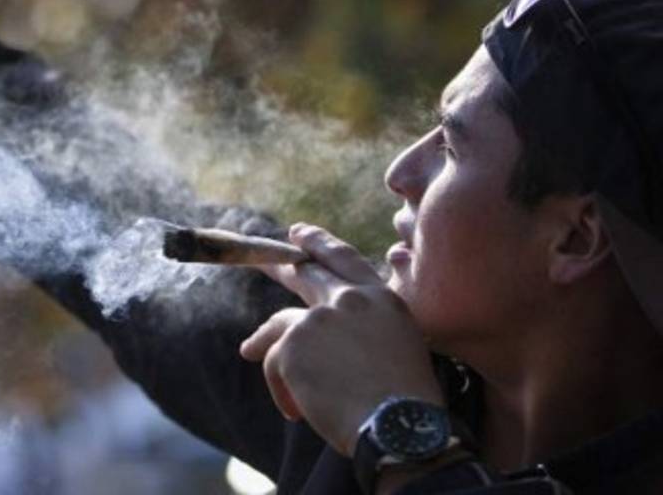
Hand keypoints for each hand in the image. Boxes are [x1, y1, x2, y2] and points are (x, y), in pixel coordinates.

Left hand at [239, 224, 442, 456]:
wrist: (399, 428)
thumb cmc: (406, 404)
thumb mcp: (400, 350)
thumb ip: (367, 330)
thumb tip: (330, 339)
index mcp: (382, 300)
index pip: (345, 260)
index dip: (319, 245)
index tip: (299, 234)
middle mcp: (350, 299)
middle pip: (306, 274)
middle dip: (279, 267)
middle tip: (259, 259)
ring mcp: (319, 318)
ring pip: (281, 328)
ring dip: (266, 345)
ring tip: (255, 358)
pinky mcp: (293, 344)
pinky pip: (273, 364)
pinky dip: (282, 390)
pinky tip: (297, 412)